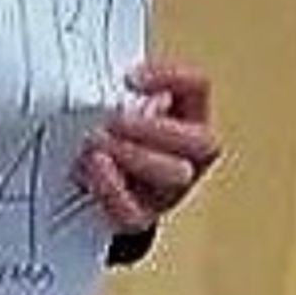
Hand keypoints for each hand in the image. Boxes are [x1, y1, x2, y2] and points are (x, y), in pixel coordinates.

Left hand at [83, 57, 220, 232]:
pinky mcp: (140, 217)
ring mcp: (168, 191)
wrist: (93, 187)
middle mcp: (187, 156)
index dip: (171, 78)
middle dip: (156, 128)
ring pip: (176, 175)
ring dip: (135, 155)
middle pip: (203, 142)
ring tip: (98, 144)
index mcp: (186, 117)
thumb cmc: (107, 137)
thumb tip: (95, 77)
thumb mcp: (116, 105)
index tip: (130, 77)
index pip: (197, 87)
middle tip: (116, 121)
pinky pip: (134, 212)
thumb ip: (115, 89)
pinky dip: (112, 190)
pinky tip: (92, 170)